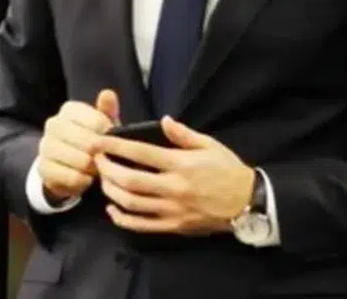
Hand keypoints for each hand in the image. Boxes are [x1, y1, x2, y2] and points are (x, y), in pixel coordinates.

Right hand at [37, 89, 120, 204]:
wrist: (67, 167)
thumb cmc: (91, 142)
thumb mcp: (102, 126)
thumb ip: (107, 111)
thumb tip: (108, 94)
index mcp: (69, 109)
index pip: (97, 122)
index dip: (111, 137)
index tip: (114, 143)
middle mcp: (53, 124)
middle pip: (89, 142)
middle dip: (102, 155)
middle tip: (106, 160)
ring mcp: (45, 146)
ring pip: (81, 161)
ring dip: (94, 169)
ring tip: (97, 169)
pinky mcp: (43, 168)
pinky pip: (73, 178)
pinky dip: (84, 182)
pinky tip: (86, 178)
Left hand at [92, 116, 252, 235]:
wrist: (249, 202)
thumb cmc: (227, 170)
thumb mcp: (209, 145)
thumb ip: (183, 134)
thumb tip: (163, 120)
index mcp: (181, 164)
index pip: (140, 153)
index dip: (116, 147)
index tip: (99, 142)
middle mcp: (174, 187)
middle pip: (130, 180)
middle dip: (107, 169)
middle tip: (97, 160)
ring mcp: (173, 210)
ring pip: (132, 204)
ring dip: (111, 192)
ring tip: (103, 181)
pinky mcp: (175, 226)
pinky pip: (142, 226)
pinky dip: (123, 219)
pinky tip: (113, 209)